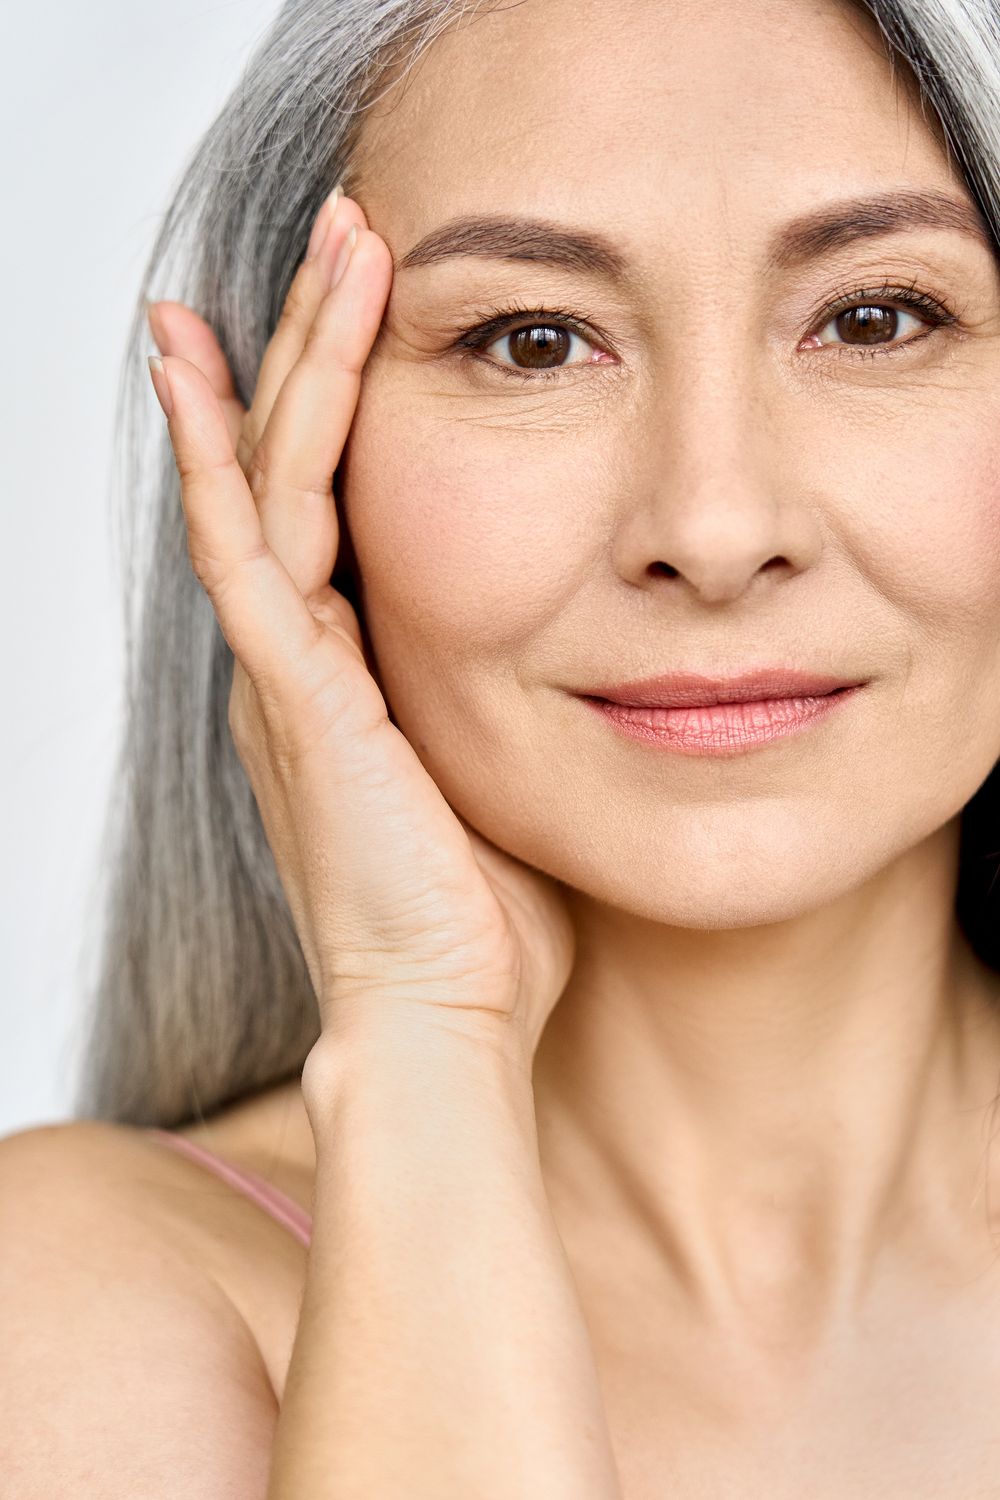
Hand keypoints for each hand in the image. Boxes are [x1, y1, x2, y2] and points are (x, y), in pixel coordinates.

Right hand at [146, 190, 575, 1072]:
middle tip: (351, 230)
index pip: (333, 504)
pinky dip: (217, 455)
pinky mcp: (291, 695)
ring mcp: (283, 673)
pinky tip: (197, 369)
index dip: (347, 400)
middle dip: (319, 344)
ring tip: (327, 245)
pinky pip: (240, 549)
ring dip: (291, 360)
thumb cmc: (488, 918)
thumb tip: (590, 649)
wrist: (448, 1016)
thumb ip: (513, 697)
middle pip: (294, 467)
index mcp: (347, 676)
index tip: (380, 304)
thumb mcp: (508, 773)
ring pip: (266, 481)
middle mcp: (298, 660)